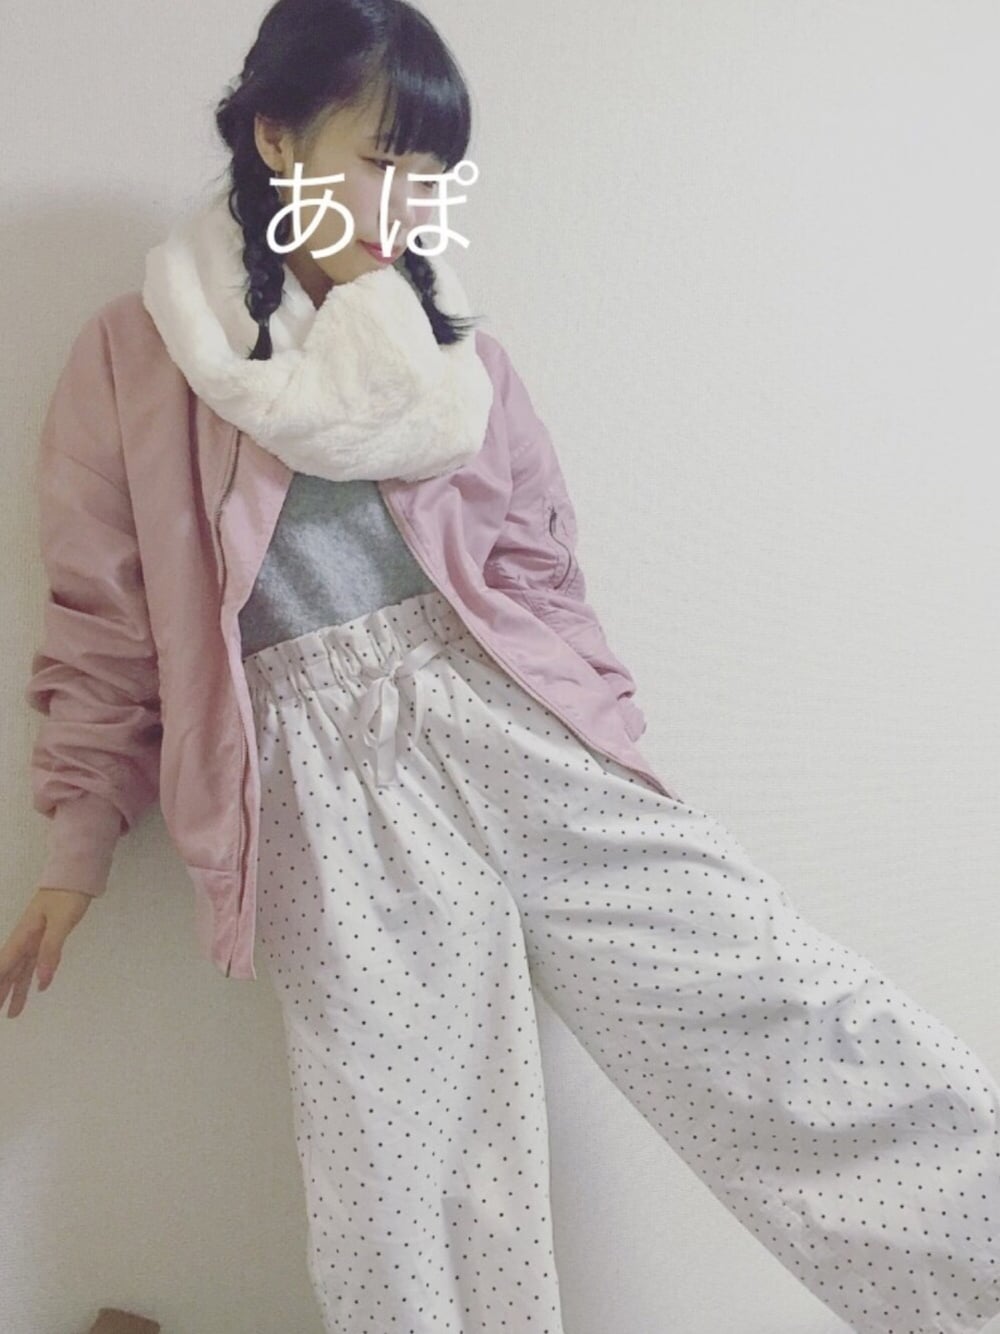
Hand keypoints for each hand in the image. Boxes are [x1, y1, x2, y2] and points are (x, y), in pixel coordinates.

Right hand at [0, 888, 92, 1017]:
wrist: (77, 874)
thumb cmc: (68, 895)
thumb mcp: (61, 922)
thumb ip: (51, 950)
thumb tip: (42, 981)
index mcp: (24, 935)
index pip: (5, 964)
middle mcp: (26, 938)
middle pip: (10, 970)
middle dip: (2, 991)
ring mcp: (36, 937)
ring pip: (23, 968)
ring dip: (17, 988)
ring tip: (13, 1012)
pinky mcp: (48, 934)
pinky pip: (36, 960)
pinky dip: (34, 974)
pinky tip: (38, 985)